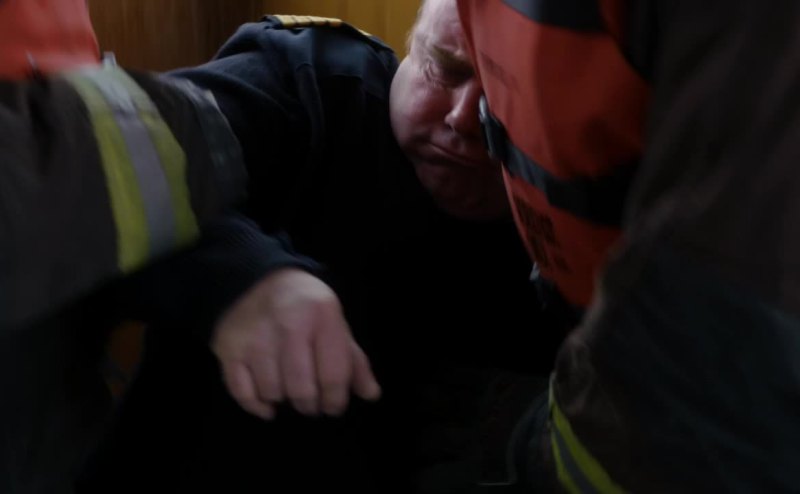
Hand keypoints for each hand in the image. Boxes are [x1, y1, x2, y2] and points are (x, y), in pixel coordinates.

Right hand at [211, 268, 380, 419]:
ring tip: (288, 390)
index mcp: (322, 317)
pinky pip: (243, 392)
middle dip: (310, 405)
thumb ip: (354, 360)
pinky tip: (267, 403)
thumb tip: (371, 394)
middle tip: (310, 402)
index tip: (333, 405)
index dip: (336, 400)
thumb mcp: (335, 323)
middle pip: (302, 390)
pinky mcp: (230, 347)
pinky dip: (256, 404)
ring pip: (273, 393)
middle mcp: (289, 325)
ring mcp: (256, 337)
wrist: (257, 279)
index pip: (333, 376)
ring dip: (283, 400)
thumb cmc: (305, 307)